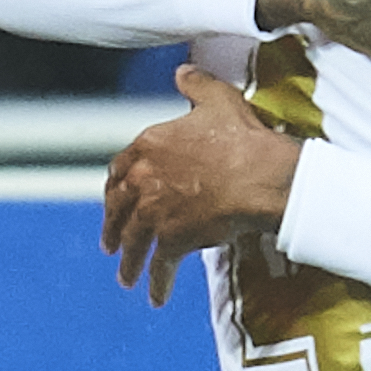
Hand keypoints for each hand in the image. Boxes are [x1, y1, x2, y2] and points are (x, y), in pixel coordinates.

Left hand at [103, 65, 306, 302]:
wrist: (260, 175)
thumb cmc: (242, 137)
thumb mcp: (217, 99)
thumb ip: (195, 85)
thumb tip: (183, 71)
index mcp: (148, 145)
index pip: (119, 169)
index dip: (114, 187)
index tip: (112, 198)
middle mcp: (144, 180)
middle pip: (119, 208)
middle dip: (113, 228)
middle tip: (109, 244)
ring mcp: (156, 212)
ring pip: (133, 241)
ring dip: (128, 262)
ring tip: (125, 279)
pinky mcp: (174, 239)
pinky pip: (161, 266)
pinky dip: (157, 284)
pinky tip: (157, 298)